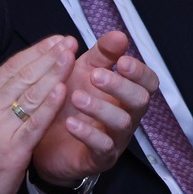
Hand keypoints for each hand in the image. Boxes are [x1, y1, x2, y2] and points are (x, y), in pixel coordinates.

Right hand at [0, 39, 71, 193]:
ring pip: (31, 93)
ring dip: (53, 72)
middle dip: (49, 55)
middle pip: (24, 74)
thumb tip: (6, 87)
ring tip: (71, 56)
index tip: (54, 41)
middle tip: (69, 41)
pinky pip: (34, 123)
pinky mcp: (12, 149)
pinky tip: (62, 91)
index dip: (35, 52)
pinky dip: (49, 105)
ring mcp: (0, 127)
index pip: (12, 68)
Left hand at [31, 30, 157, 187]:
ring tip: (76, 97)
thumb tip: (119, 35)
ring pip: (121, 123)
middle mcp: (126, 116)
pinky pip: (102, 147)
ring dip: (100, 108)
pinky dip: (87, 134)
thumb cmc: (69, 102)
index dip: (139, 72)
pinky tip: (71, 123)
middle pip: (139, 101)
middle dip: (120, 86)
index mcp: (125, 93)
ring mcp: (115, 138)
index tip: (121, 61)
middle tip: (95, 76)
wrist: (44, 140)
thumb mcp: (84, 71)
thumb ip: (102, 54)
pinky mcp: (98, 158)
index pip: (148, 82)